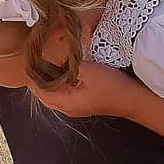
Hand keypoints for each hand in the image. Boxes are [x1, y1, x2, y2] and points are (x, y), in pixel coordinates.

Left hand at [27, 61, 141, 118]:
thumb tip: (51, 58)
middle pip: (41, 91)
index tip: (29, 55)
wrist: (134, 99)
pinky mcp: (80, 102)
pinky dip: (56, 81)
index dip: (31, 72)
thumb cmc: (112, 85)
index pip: (36, 88)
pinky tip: (59, 68)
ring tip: (43, 61)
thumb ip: (67, 66)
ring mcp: (73, 107)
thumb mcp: (88, 71)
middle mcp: (65, 108)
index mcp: (64, 102)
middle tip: (34, 56)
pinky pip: (61, 92)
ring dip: (46, 78)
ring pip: (50, 92)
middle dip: (36, 75)